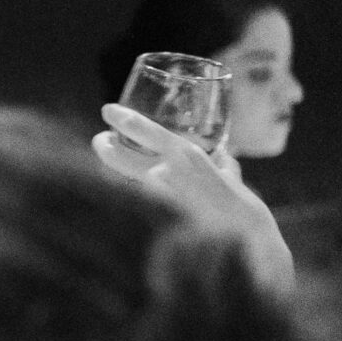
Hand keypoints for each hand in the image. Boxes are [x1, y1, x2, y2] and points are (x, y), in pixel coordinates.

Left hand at [93, 105, 294, 294]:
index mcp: (184, 153)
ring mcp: (157, 193)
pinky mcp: (154, 212)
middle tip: (100, 139)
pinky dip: (131, 189)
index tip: (108, 110)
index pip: (144, 130)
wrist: (241, 230)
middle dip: (103, 146)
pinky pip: (135, 196)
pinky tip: (130, 188)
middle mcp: (167, 169)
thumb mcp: (228, 172)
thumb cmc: (237, 198)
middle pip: (118, 156)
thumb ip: (221, 161)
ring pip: (122, 176)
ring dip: (114, 165)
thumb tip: (222, 155)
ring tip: (110, 157)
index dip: (122, 119)